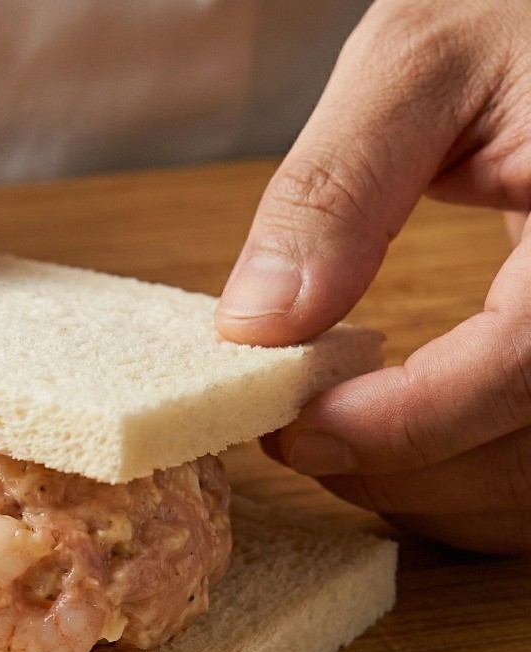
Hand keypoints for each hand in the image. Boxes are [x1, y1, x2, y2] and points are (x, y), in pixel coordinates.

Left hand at [215, 0, 530, 554]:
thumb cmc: (527, 13)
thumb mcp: (426, 60)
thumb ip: (339, 189)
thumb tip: (260, 325)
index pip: (528, 362)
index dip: (409, 422)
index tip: (297, 426)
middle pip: (524, 457)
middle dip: (393, 466)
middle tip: (295, 425)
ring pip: (525, 492)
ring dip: (417, 486)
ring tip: (335, 422)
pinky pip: (526, 485)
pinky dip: (454, 485)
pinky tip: (397, 429)